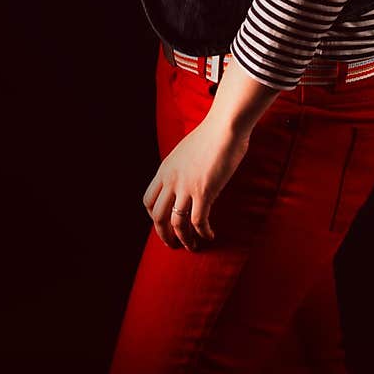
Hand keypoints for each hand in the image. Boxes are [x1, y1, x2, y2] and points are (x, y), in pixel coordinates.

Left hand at [142, 114, 250, 250]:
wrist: (224, 127)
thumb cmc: (212, 135)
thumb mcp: (186, 152)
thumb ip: (182, 168)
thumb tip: (188, 178)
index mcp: (165, 170)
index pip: (148, 200)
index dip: (153, 217)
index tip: (164, 224)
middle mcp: (171, 180)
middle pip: (158, 217)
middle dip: (163, 235)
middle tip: (173, 245)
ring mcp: (186, 187)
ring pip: (177, 223)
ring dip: (183, 239)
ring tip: (192, 247)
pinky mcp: (204, 191)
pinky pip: (198, 220)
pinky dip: (202, 232)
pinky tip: (209, 235)